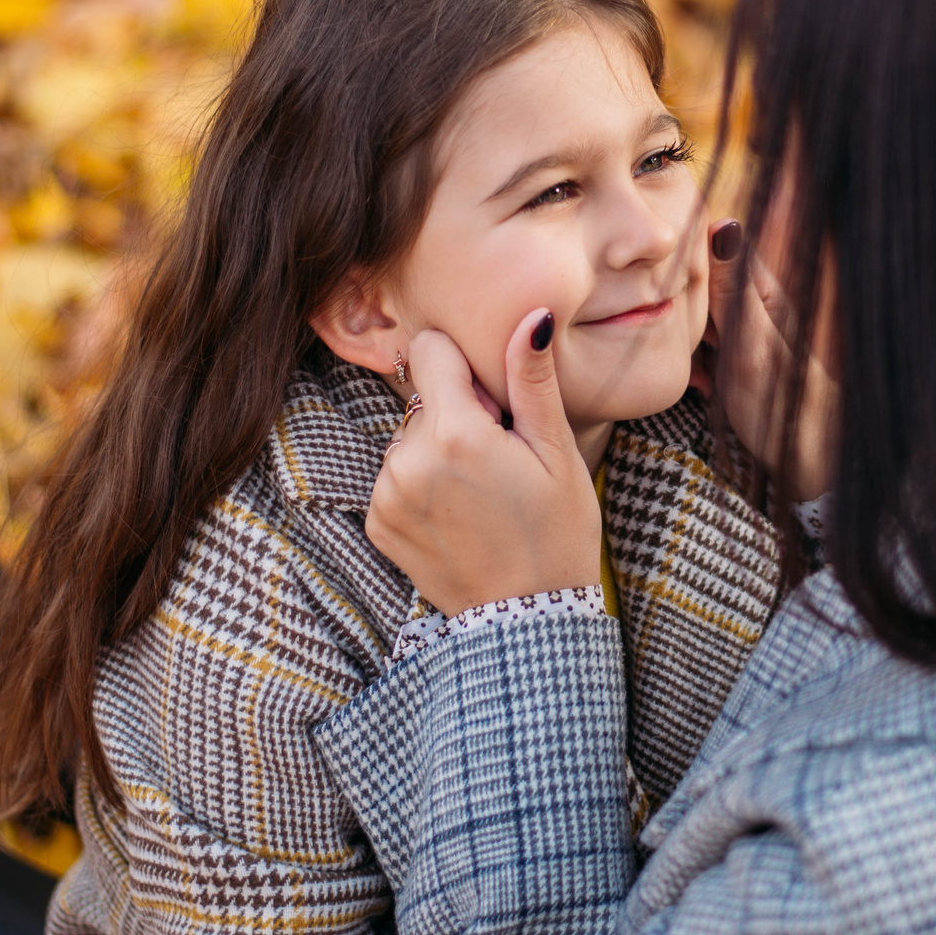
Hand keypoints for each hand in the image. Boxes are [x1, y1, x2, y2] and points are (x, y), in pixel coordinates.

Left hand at [367, 310, 602, 616]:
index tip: (496, 411)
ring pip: (408, 438)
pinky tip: (458, 516)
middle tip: (499, 465)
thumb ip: (532, 380)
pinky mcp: (377, 523)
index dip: (467, 371)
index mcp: (454, 432)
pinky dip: (420, 487)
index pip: (430, 350)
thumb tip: (530, 314)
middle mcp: (407, 460)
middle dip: (457, 416)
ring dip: (436, 453)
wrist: (529, 621)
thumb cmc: (557, 534)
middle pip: (423, 399)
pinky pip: (394, 477)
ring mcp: (386, 494)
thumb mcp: (557, 454)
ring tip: (481, 495)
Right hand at [706, 219, 837, 502]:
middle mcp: (756, 304)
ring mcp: (748, 330)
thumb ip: (733, 292)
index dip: (681, 260)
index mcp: (762, 291)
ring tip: (697, 376)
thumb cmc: (786, 411)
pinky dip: (696, 363)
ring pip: (698, 315)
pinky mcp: (741, 357)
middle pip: (700, 281)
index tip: (658, 287)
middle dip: (678, 307)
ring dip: (685, 341)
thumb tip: (722, 225)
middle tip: (678, 345)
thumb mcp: (751, 349)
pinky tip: (701, 388)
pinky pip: (706, 345)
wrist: (813, 467)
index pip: (713, 245)